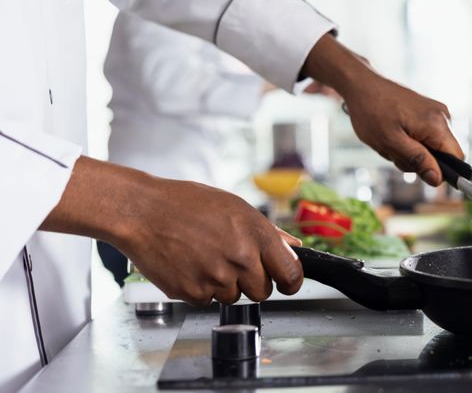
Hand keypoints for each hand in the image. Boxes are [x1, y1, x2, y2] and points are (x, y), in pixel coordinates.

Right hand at [44, 157, 302, 305]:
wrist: (142, 212)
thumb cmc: (187, 204)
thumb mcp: (235, 207)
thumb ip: (269, 232)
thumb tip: (295, 247)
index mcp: (256, 234)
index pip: (290, 273)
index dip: (290, 280)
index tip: (286, 282)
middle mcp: (240, 258)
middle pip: (263, 291)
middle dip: (252, 281)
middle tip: (232, 261)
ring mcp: (216, 278)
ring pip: (234, 297)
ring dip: (225, 284)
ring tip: (205, 256)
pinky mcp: (193, 293)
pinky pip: (208, 301)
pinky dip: (201, 288)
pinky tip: (190, 265)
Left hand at [300, 34, 462, 185]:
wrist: (362, 85)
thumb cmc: (372, 112)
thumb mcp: (391, 142)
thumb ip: (417, 160)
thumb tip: (438, 179)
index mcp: (437, 124)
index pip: (457, 158)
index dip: (441, 171)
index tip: (418, 170)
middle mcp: (442, 116)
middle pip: (442, 155)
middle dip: (418, 160)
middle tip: (394, 151)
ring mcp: (435, 112)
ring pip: (431, 147)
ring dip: (410, 152)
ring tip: (390, 140)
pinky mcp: (427, 111)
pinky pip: (425, 136)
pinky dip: (409, 141)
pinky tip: (393, 133)